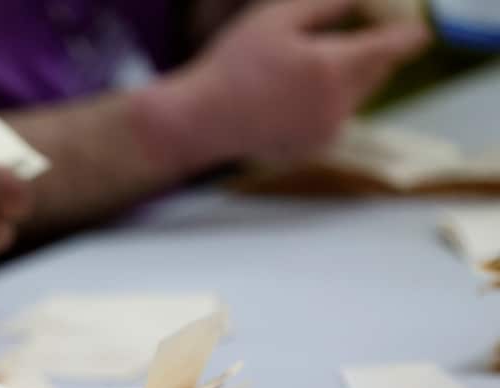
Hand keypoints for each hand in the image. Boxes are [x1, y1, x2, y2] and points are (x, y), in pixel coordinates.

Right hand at [156, 0, 427, 165]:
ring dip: (347, 75)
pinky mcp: (316, 146)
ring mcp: (329, 130)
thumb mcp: (276, 19)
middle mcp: (339, 104)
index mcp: (333, 67)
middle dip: (371, 50)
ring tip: (303, 66)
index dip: (409, 31)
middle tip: (347, 33)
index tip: (416, 26)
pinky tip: (289, 95)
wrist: (200, 120)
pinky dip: (328, 100)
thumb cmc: (232, 65)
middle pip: (380, 70)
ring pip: (359, 93)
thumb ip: (328, 4)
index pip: (395, 46)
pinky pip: (338, 115)